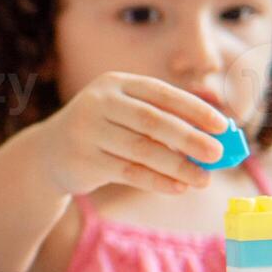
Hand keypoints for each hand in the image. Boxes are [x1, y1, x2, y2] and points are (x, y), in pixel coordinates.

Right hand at [33, 72, 228, 195]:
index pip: (161, 94)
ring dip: (177, 166)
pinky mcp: (82, 160)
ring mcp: (86, 131)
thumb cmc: (102, 132)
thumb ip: (162, 122)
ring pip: (141, 149)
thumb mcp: (125, 116)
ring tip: (203, 179)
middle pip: (152, 121)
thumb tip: (212, 140)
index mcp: (114, 83)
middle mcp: (97, 102)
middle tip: (216, 154)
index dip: (194, 109)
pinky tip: (178, 187)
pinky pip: (128, 172)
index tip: (222, 126)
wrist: (49, 154)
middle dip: (189, 138)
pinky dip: (157, 181)